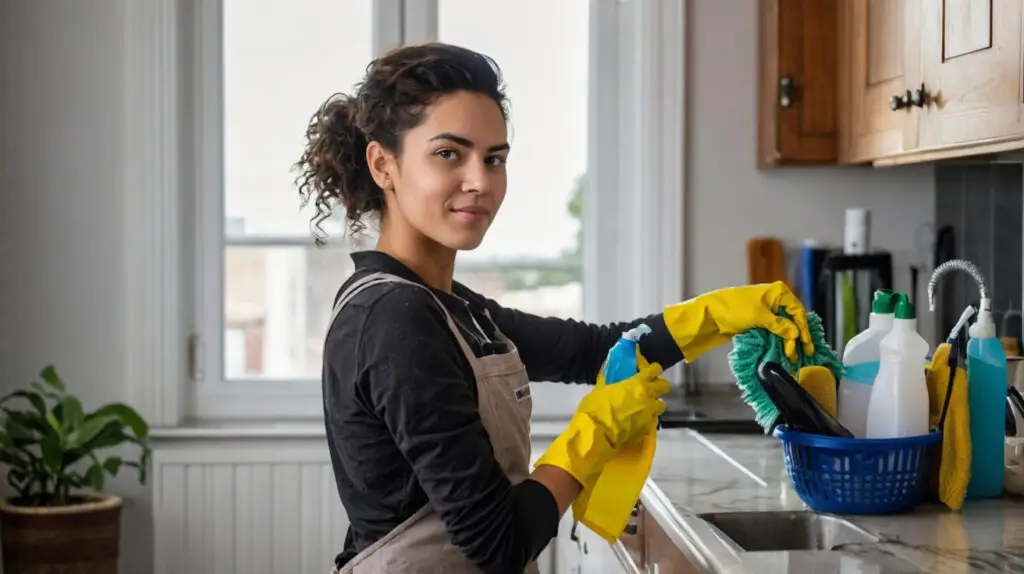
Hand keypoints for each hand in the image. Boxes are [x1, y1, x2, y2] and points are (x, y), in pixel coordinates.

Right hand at [534, 363, 669, 487]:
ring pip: (661, 405)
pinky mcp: (645, 430)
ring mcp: (649, 415)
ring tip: (646, 405)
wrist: (597, 435)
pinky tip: (637, 420)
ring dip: (655, 403)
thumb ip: (607, 378)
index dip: (654, 368)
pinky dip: (647, 419)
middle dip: (660, 385)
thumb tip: (608, 366)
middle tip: (650, 387)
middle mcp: (647, 398)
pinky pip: (651, 421)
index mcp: (636, 384)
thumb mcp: (599, 389)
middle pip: (664, 386)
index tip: (652, 369)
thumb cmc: (596, 408)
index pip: (653, 370)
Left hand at [664, 281, 813, 362]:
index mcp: (777, 292)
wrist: (710, 315)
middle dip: (796, 337)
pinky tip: (783, 350)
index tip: (805, 343)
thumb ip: (779, 325)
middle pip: (792, 319)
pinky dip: (779, 340)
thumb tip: (795, 334)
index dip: (802, 328)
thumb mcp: (759, 317)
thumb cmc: (733, 309)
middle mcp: (774, 299)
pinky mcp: (759, 320)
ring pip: (784, 327)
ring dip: (788, 341)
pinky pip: (774, 331)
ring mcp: (767, 310)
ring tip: (791, 356)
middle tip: (801, 353)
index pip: (797, 310)